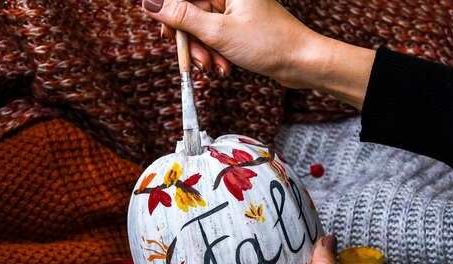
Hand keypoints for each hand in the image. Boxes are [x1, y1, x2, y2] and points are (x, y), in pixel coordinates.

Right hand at [142, 0, 374, 108]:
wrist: (302, 63)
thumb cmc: (269, 43)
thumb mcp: (218, 32)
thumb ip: (182, 17)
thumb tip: (150, 3)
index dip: (171, 15)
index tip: (167, 34)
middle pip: (192, 12)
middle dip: (191, 40)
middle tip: (193, 59)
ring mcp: (235, 9)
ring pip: (203, 27)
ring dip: (204, 51)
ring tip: (214, 67)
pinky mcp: (240, 25)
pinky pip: (216, 36)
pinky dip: (216, 53)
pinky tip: (224, 67)